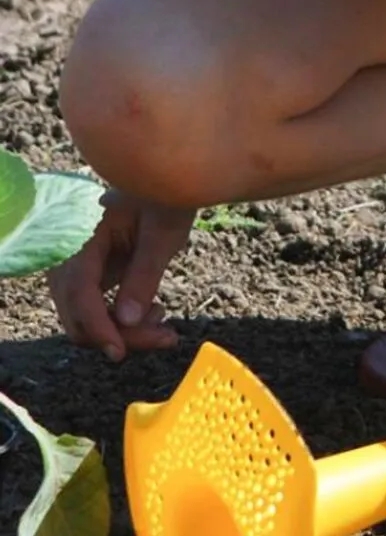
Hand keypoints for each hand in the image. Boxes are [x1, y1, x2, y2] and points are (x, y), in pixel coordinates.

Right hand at [48, 189, 195, 360]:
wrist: (165, 184)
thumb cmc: (166, 199)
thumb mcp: (163, 234)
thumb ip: (144, 276)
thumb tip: (126, 322)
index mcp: (83, 233)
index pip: (79, 289)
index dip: (97, 324)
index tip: (119, 351)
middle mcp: (70, 252)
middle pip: (77, 311)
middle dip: (117, 334)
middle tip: (165, 336)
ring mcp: (77, 266)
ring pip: (85, 317)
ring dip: (122, 331)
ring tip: (163, 321)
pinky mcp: (91, 275)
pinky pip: (96, 309)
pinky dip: (122, 321)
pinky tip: (154, 313)